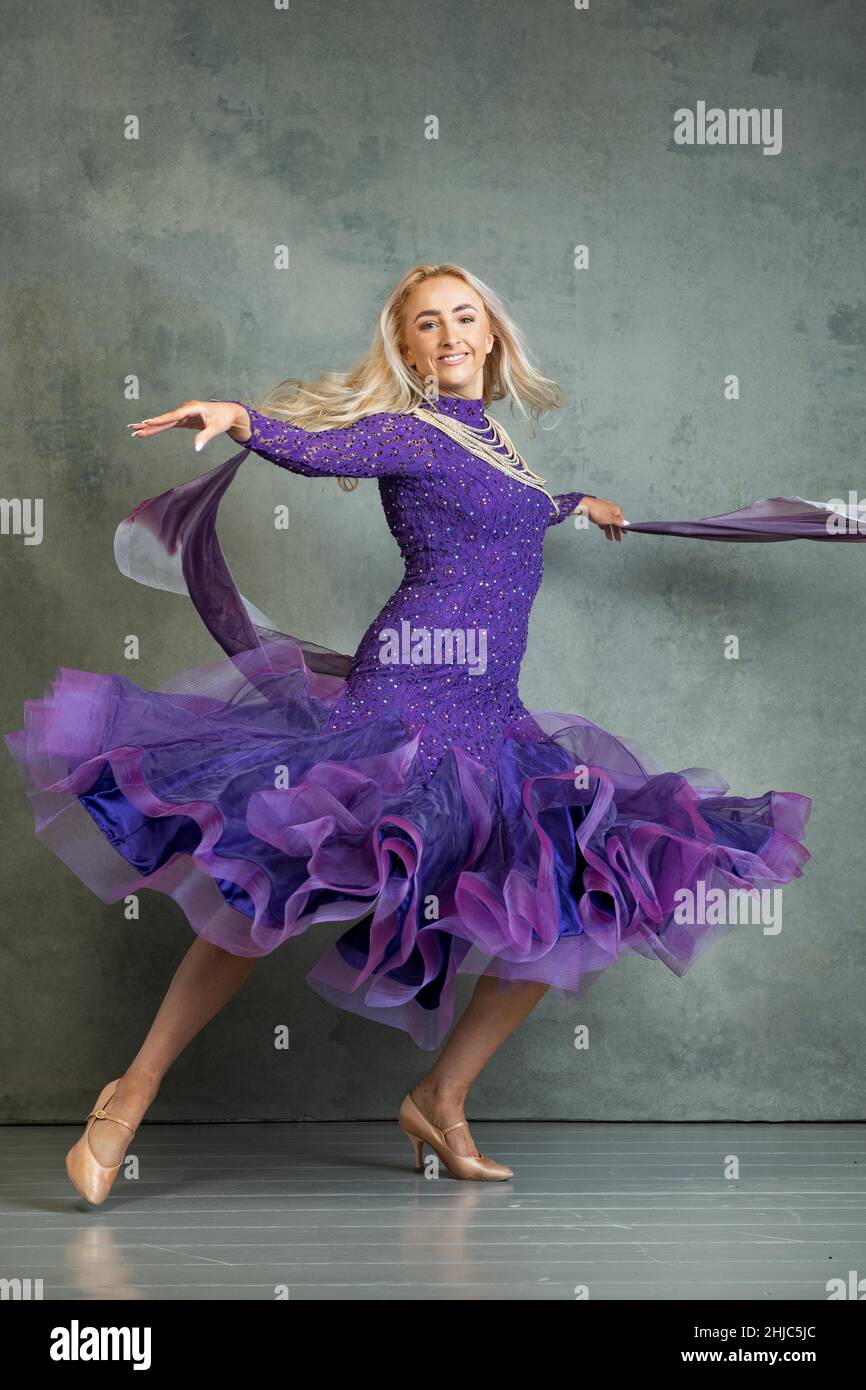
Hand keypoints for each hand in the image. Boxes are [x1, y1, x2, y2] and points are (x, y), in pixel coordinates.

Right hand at [127, 400, 250, 450]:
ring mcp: (183, 414)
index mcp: (192, 408)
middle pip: (164, 419)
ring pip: (164, 422)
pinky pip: (169, 425)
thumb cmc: (223, 418)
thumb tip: (196, 448)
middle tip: (132, 428)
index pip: (174, 416)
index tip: (148, 423)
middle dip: (149, 424)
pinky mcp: (184, 420)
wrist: (229, 412)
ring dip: (150, 427)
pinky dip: (158, 428)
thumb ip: (205, 437)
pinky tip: (147, 431)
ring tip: (135, 432)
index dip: (161, 420)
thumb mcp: (216, 428)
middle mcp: (185, 409)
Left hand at [577, 496, 627, 541]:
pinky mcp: (596, 512)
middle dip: (616, 531)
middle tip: (617, 539)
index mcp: (616, 509)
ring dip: (609, 530)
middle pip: (615, 522)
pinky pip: (601, 520)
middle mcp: (610, 509)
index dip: (623, 527)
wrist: (584, 506)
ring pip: (608, 522)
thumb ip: (618, 522)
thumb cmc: (598, 511)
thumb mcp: (610, 519)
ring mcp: (603, 510)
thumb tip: (625, 523)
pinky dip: (603, 525)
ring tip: (609, 538)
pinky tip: (602, 530)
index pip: (621, 520)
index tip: (625, 533)